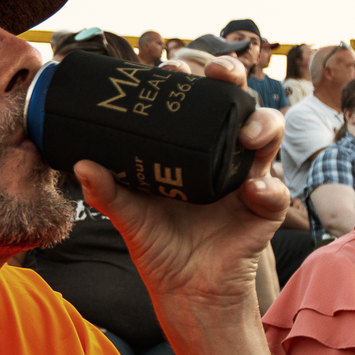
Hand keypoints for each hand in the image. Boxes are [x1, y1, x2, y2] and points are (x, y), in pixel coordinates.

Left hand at [77, 56, 286, 314]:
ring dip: (262, 124)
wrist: (183, 289)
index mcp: (192, 145)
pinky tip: (251, 190)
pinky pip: (274, 191)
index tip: (172, 66)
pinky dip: (267, 188)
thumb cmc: (159, 243)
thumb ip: (107, 191)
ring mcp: (247, 174)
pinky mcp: (264, 207)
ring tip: (246, 135)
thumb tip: (81, 164)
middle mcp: (223, 151)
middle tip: (220, 74)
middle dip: (233, 77)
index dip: (191, 75)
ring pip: (268, 132)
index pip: (196, 98)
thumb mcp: (128, 215)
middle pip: (237, 100)